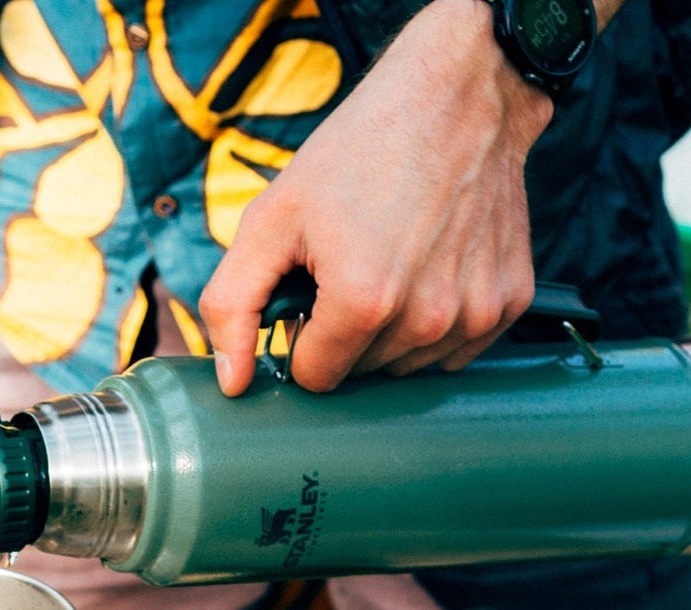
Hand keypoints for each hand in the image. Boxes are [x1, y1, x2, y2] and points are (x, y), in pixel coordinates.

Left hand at [198, 0, 553, 395]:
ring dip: (389, 332)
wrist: (459, 95)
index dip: (301, 338)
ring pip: (406, 366)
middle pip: (361, 373)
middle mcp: (427, 318)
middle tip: (350, 265)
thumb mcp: (270, 220)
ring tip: (392, 261)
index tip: (311, 293)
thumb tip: (232, 383)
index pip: (314, 378)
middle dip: (343, 335)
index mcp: (362, 302)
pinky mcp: (509, 303)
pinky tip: (430, 269)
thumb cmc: (357, 153)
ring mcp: (474, 313)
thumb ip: (232, 307)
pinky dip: (435, 324)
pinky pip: (453, 352)